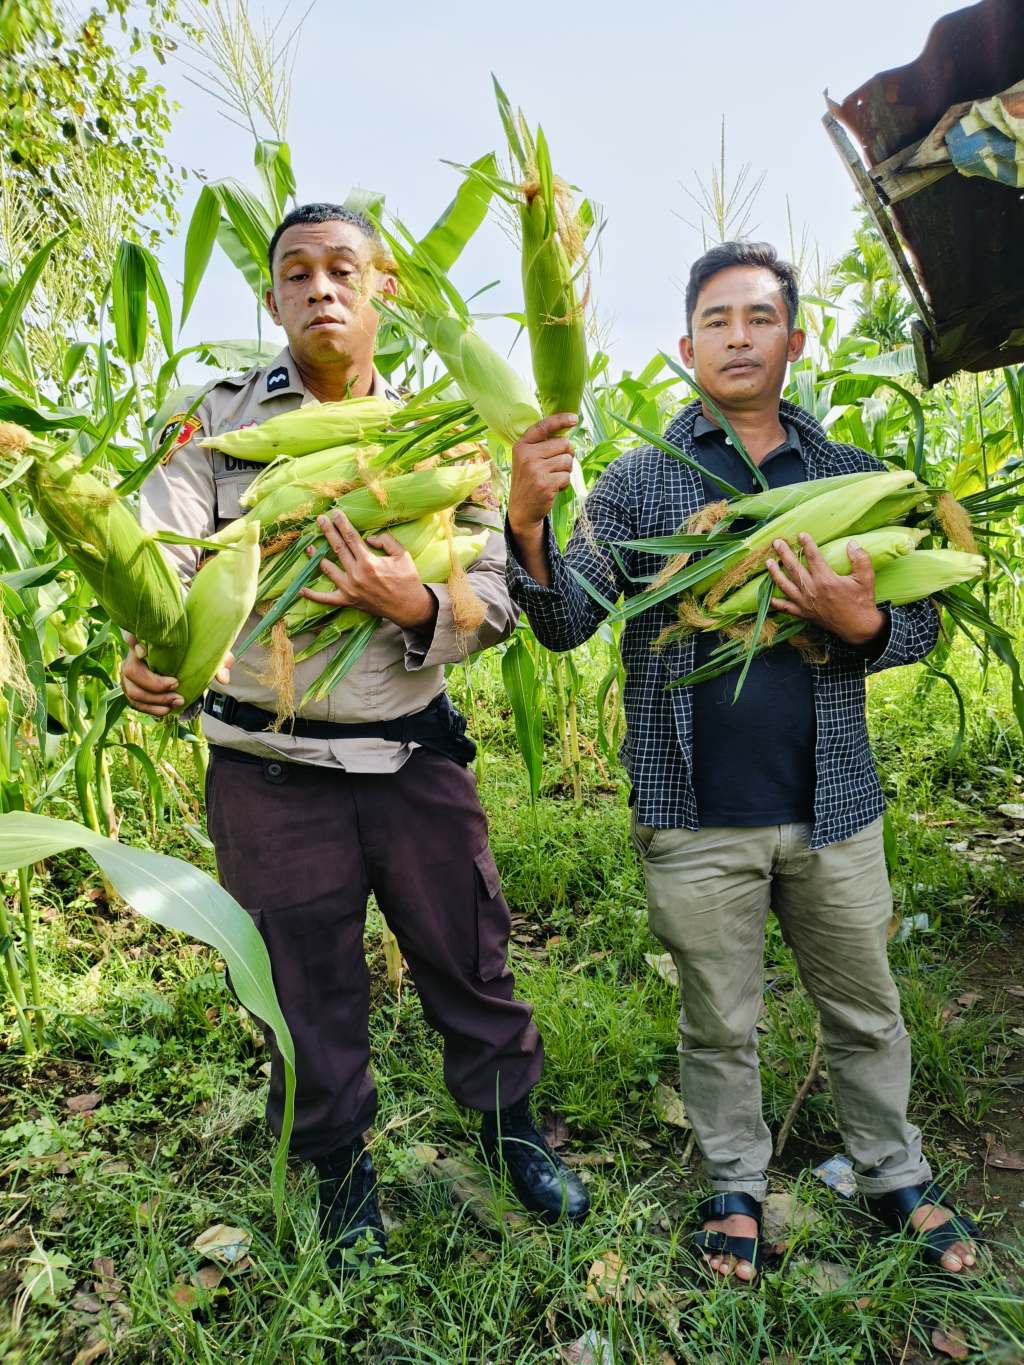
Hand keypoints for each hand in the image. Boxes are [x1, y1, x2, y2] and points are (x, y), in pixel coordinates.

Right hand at [120, 636, 231, 716]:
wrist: (189, 666)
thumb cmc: (197, 654)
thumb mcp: (212, 654)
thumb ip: (220, 661)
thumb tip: (223, 679)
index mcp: (150, 640)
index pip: (131, 636)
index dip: (132, 642)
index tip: (145, 651)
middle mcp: (135, 656)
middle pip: (130, 670)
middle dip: (153, 683)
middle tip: (176, 686)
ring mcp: (131, 675)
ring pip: (132, 690)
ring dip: (154, 700)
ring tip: (177, 702)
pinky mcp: (134, 690)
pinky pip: (135, 703)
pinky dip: (150, 709)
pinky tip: (166, 711)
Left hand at [301, 511, 437, 631]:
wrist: (408, 607)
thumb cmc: (407, 579)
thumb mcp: (402, 555)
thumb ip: (386, 541)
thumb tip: (369, 538)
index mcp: (369, 561)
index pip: (351, 537)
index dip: (342, 523)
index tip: (335, 513)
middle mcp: (356, 574)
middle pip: (337, 548)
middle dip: (328, 531)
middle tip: (319, 520)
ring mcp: (350, 589)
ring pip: (328, 569)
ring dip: (317, 557)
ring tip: (309, 547)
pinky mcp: (348, 601)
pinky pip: (327, 599)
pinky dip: (313, 595)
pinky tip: (301, 589)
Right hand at [507, 412, 576, 538]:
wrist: (522, 510)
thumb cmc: (529, 481)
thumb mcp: (527, 460)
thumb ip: (541, 446)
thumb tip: (567, 437)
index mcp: (521, 446)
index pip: (543, 426)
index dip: (560, 420)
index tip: (574, 418)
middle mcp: (527, 455)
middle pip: (563, 444)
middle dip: (566, 455)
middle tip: (557, 466)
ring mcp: (535, 470)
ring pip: (568, 460)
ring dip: (566, 470)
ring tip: (553, 478)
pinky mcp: (545, 484)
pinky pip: (567, 476)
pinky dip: (564, 483)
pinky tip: (554, 488)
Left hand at [765, 533, 885, 647]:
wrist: (858, 627)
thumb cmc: (861, 601)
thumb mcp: (866, 579)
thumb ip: (860, 559)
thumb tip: (852, 543)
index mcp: (826, 579)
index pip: (813, 557)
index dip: (806, 544)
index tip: (801, 534)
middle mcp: (812, 590)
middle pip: (793, 568)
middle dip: (783, 553)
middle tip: (776, 542)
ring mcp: (806, 603)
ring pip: (785, 585)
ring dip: (775, 573)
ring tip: (768, 562)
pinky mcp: (804, 614)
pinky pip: (786, 608)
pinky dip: (777, 604)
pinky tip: (770, 598)